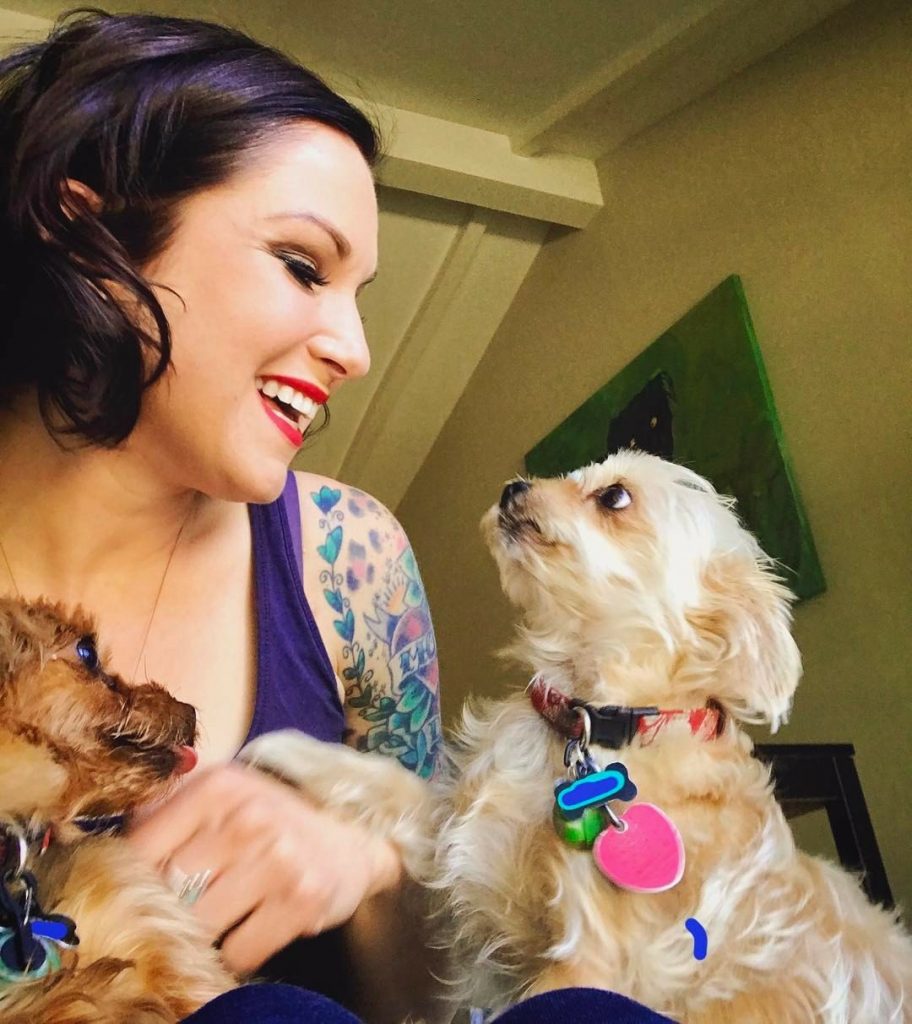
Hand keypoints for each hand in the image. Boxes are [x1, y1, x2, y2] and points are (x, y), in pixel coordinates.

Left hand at [126, 761, 400, 974]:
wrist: (351, 840)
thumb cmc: (272, 821)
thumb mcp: (223, 796)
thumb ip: (165, 810)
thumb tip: (95, 842)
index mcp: (218, 785)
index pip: (140, 847)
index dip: (128, 881)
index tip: (129, 896)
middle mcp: (247, 817)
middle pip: (167, 891)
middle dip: (164, 911)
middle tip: (173, 916)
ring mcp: (276, 860)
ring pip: (199, 926)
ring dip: (199, 936)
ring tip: (211, 923)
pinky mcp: (300, 901)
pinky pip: (238, 953)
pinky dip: (235, 954)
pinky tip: (245, 933)